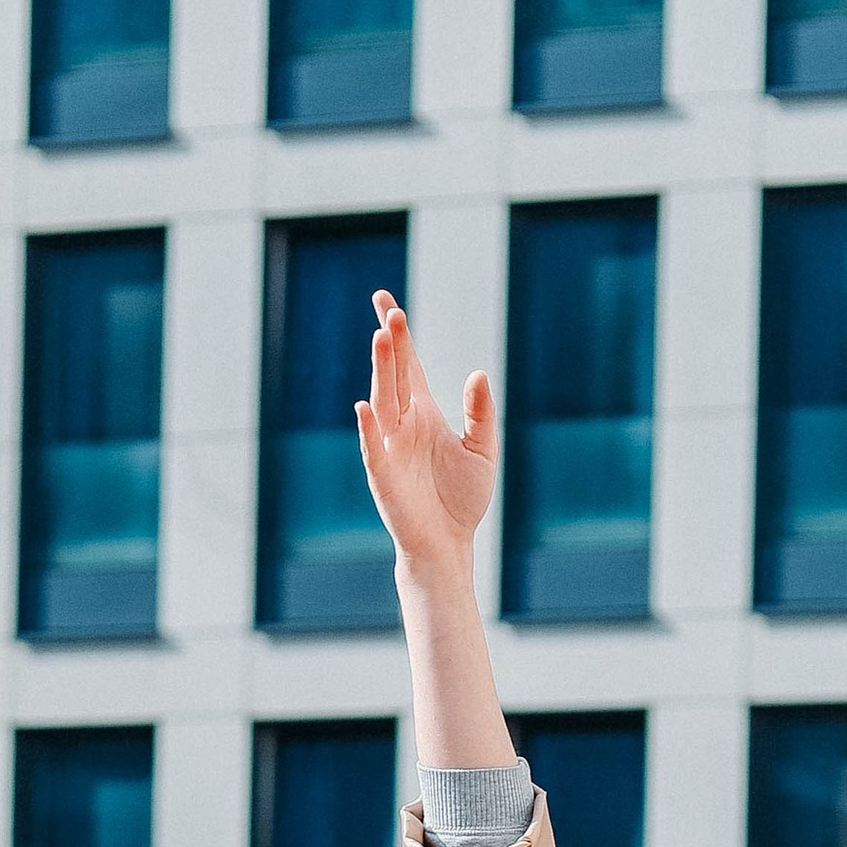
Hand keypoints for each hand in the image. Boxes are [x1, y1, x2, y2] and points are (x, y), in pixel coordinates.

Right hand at [355, 291, 496, 577]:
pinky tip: (365, 407)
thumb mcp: (482, 451)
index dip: (398, 334)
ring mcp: (390, 448)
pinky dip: (368, 429)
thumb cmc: (462, 500)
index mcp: (424, 414)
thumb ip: (480, 413)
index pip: (407, 365)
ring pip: (383, 401)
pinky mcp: (383, 476)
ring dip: (380, 372)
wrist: (448, 544)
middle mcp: (403, 425)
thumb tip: (479, 373)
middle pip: (393, 376)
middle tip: (390, 313)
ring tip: (381, 340)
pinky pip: (373, 447)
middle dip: (390, 345)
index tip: (386, 302)